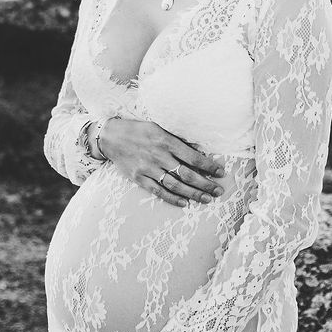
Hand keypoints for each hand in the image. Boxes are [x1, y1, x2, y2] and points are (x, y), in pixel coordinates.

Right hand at [97, 117, 225, 205]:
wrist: (111, 136)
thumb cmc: (138, 130)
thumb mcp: (159, 128)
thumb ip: (177, 140)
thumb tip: (198, 149)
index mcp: (166, 140)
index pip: (193, 157)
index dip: (209, 166)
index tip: (220, 173)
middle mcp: (159, 155)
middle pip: (187, 174)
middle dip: (206, 184)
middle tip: (219, 191)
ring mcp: (148, 168)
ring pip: (175, 185)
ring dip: (193, 194)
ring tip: (207, 199)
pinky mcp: (139, 178)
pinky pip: (158, 191)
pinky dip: (172, 198)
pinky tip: (185, 203)